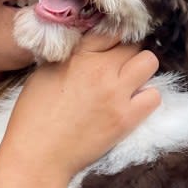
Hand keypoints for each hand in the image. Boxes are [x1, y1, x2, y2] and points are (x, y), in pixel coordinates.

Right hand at [4, 32, 159, 183]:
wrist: (38, 156)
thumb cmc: (33, 116)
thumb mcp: (45, 73)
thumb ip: (71, 56)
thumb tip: (90, 47)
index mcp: (77, 56)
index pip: (109, 31)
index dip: (111, 39)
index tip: (110, 48)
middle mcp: (99, 69)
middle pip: (132, 44)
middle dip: (127, 54)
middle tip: (119, 68)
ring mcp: (115, 93)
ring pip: (149, 62)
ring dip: (141, 71)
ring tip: (129, 84)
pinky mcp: (126, 118)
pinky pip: (154, 96)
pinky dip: (146, 98)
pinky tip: (132, 105)